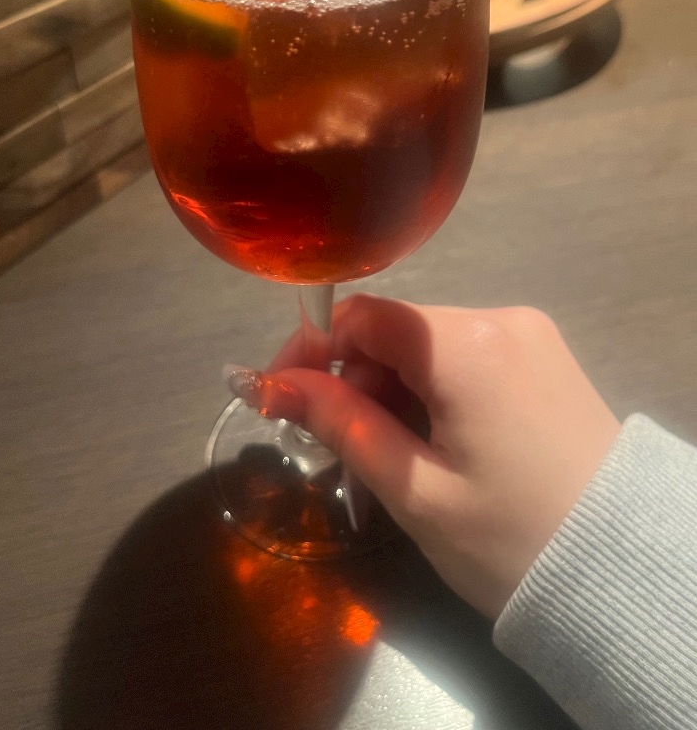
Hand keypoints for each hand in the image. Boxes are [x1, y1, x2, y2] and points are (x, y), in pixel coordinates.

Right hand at [227, 294, 620, 618]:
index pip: (364, 316)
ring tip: (387, 468)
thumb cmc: (510, 540)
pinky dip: (433, 399)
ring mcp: (531, 338)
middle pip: (397, 334)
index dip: (311, 352)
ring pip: (429, 352)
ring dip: (393, 398)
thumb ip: (340, 423)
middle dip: (355, 386)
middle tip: (338, 456)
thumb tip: (266, 383)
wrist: (623, 573)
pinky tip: (431, 451)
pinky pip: (466, 364)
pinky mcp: (546, 362)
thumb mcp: (413, 489)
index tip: (279, 400)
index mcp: (468, 344)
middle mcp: (502, 320)